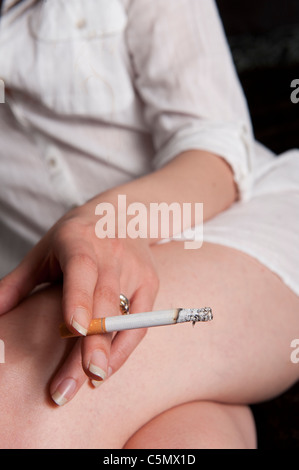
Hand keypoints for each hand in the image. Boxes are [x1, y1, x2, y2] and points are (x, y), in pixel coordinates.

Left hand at [0, 197, 158, 404]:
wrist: (122, 216)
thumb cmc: (76, 237)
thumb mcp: (44, 250)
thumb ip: (18, 283)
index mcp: (79, 242)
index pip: (82, 270)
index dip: (80, 298)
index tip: (75, 329)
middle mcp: (111, 254)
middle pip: (106, 301)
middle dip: (96, 340)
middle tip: (85, 374)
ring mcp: (135, 269)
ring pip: (125, 316)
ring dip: (110, 351)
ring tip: (92, 380)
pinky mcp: (150, 283)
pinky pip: (141, 321)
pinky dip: (125, 347)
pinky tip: (107, 367)